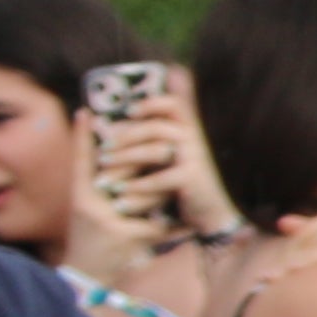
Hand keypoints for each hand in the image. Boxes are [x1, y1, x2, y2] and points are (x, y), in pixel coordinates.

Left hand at [98, 89, 233, 240]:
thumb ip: (153, 137)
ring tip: (106, 174)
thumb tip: (118, 122)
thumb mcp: (172, 156)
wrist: (213, 213)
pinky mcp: (193, 179)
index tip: (130, 113)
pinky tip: (122, 195)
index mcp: (189, 130)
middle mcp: (195, 140)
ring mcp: (196, 158)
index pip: (174, 104)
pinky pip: (160, 179)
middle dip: (125, 137)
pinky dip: (138, 187)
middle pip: (155, 127)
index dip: (151, 104)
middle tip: (103, 149)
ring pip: (155, 151)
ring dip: (125, 160)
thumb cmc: (185, 183)